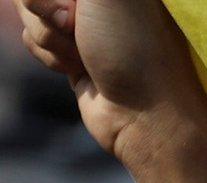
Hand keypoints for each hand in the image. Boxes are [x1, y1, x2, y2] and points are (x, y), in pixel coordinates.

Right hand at [14, 0, 206, 166]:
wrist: (144, 115)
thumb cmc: (134, 47)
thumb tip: (70, 1)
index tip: (73, 7)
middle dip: (44, 7)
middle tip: (76, 24)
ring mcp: (83, 22)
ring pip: (30, 11)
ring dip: (50, 35)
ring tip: (84, 53)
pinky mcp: (70, 51)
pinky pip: (34, 39)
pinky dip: (50, 55)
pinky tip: (80, 69)